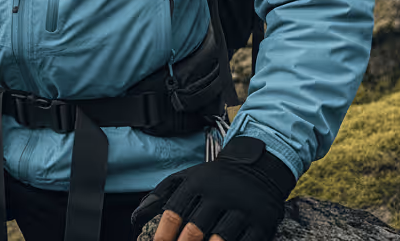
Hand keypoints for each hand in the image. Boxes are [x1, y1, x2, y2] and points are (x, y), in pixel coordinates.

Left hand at [132, 137, 295, 240]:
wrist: (258, 166)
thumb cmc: (215, 178)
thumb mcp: (186, 177)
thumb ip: (161, 194)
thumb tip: (137, 216)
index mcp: (197, 184)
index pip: (174, 212)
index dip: (163, 234)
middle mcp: (218, 196)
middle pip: (195, 229)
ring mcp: (241, 209)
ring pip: (220, 238)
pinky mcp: (261, 222)